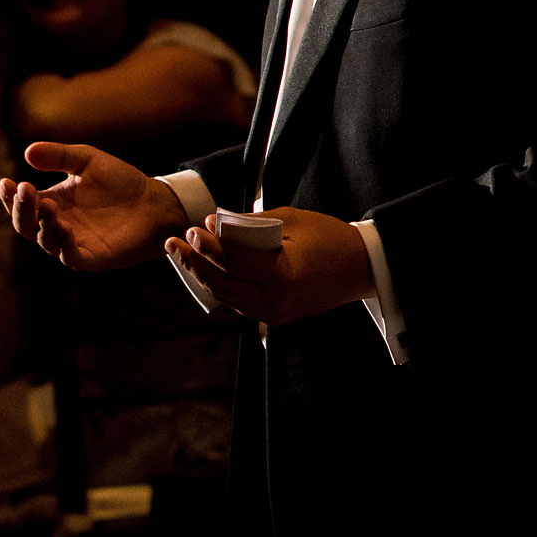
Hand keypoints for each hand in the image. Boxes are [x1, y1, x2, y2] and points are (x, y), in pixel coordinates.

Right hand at [0, 141, 184, 271]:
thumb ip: (59, 156)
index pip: (20, 204)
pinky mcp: (91, 257)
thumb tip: (28, 151)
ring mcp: (72, 243)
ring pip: (45, 241)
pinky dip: (64, 244)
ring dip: (42, 224)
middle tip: (24, 190)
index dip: (9, 196)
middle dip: (21, 209)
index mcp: (50, 202)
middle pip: (25, 225)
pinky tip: (64, 227)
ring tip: (47, 206)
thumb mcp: (87, 160)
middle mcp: (56, 225)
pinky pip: (70, 256)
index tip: (5, 182)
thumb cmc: (120, 181)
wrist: (155, 202)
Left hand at [169, 208, 372, 326]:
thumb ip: (250, 223)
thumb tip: (213, 222)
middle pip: (222, 283)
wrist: (362, 268)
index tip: (193, 227)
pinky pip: (238, 302)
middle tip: (174, 242)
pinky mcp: (274, 317)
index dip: (209, 245)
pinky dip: (220, 285)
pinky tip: (205, 269)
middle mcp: (275, 301)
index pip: (233, 261)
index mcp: (282, 275)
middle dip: (194, 262)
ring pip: (226, 296)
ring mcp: (274, 313)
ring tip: (182, 254)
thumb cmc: (330, 237)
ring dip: (202, 275)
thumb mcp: (292, 220)